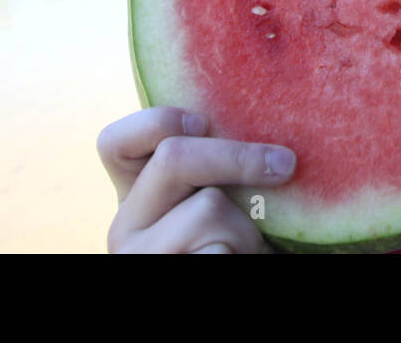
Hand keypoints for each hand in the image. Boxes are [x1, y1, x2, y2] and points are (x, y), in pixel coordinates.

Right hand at [97, 106, 295, 252]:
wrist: (244, 280)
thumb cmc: (241, 240)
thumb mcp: (223, 198)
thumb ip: (214, 166)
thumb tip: (254, 124)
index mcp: (135, 196)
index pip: (115, 143)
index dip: (157, 121)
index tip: (205, 122)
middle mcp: (127, 225)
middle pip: (173, 157)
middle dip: (239, 157)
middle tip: (285, 164)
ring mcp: (140, 255)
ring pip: (208, 207)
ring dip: (247, 225)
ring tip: (248, 246)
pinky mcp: (165, 269)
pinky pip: (221, 248)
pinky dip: (245, 252)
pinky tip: (239, 257)